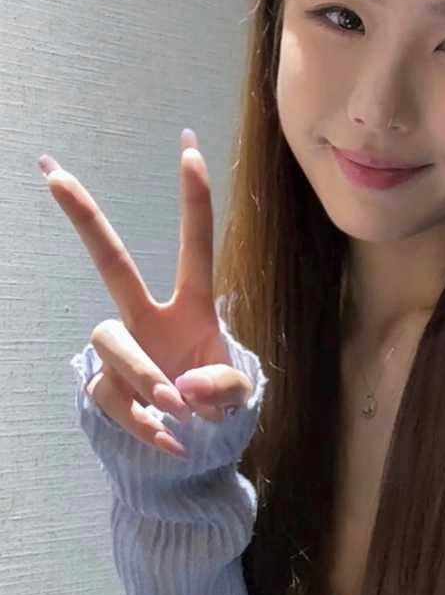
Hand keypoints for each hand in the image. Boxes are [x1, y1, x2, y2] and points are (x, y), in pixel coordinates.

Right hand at [40, 129, 252, 459]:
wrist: (194, 447)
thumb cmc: (218, 402)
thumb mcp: (239, 394)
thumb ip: (223, 386)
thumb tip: (180, 390)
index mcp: (192, 306)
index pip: (195, 245)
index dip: (194, 199)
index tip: (189, 147)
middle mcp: (149, 318)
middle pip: (112, 262)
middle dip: (85, 218)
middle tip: (56, 175)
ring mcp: (123, 351)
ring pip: (112, 341)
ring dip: (143, 373)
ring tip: (176, 407)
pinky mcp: (104, 388)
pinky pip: (113, 397)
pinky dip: (143, 422)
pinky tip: (172, 441)